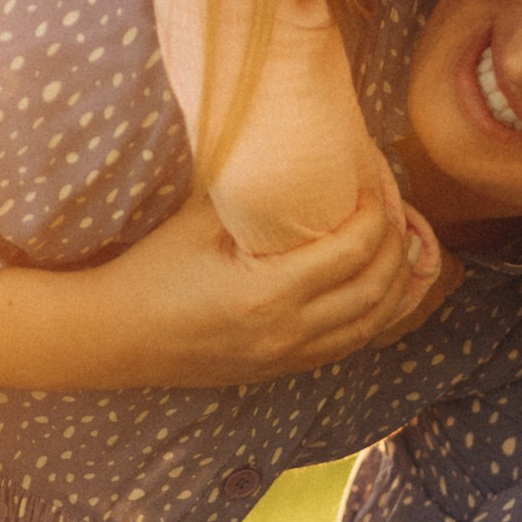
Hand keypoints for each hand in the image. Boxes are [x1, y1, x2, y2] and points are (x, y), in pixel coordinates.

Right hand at [79, 174, 433, 387]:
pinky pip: (352, 343)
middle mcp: (289, 332)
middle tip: (396, 205)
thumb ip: (253, 193)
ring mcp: (290, 357)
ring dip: (398, 280)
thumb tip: (295, 153)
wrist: (116, 338)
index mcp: (268, 293)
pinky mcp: (285, 368)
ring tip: (405, 242)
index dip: (377, 211)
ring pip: (375, 322)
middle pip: (378, 286)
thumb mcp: (198, 221)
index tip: (375, 181)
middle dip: (398, 241)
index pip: (354, 249)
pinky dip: (378, 312)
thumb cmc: (150, 272)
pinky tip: (383, 285)